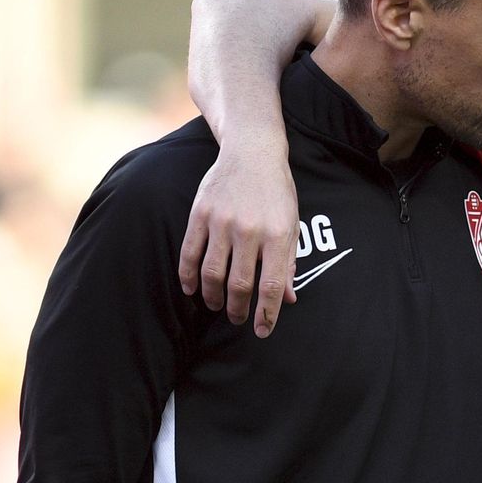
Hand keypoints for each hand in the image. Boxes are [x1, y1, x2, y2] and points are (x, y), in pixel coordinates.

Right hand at [178, 149, 297, 336]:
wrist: (252, 152)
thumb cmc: (277, 191)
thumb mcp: (292, 223)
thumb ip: (288, 262)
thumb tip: (287, 298)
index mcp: (278, 234)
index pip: (271, 285)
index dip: (267, 313)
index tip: (263, 330)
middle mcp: (250, 231)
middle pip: (240, 284)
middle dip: (237, 310)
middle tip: (238, 320)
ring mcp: (222, 222)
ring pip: (213, 273)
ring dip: (213, 297)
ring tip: (216, 307)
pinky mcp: (200, 214)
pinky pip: (190, 253)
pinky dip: (189, 276)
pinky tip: (192, 289)